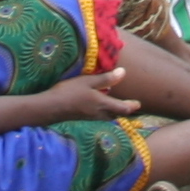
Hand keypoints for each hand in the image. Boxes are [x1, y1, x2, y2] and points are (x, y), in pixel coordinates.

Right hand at [8, 69, 135, 130]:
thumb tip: (123, 73)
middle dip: (124, 112)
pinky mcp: (83, 117)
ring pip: (107, 117)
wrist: (51, 107)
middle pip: (116, 115)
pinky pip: (99, 117)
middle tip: (131, 107)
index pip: (122, 108)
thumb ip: (106, 79)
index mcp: (102, 104)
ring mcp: (90, 117)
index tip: (138, 104)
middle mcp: (99, 113)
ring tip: (117, 107)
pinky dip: (104, 113)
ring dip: (114, 113)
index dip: (131, 106)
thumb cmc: (70, 92)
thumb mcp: (88, 82)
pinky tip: (99, 107)